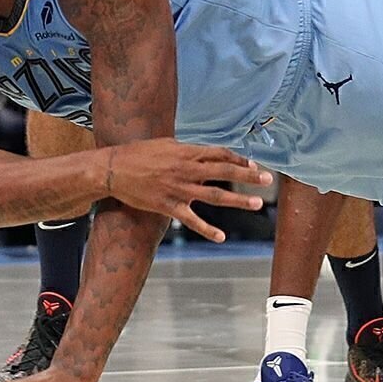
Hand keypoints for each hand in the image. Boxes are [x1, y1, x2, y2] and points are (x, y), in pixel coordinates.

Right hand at [103, 140, 271, 242]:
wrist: (114, 169)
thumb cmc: (139, 154)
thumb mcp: (167, 144)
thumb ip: (188, 150)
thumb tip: (205, 153)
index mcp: (187, 152)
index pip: (220, 154)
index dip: (239, 158)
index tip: (254, 165)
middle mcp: (187, 169)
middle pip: (224, 172)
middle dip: (249, 175)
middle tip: (268, 180)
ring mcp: (179, 189)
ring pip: (215, 195)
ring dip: (238, 200)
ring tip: (257, 204)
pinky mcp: (168, 206)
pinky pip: (192, 220)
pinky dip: (207, 229)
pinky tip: (221, 236)